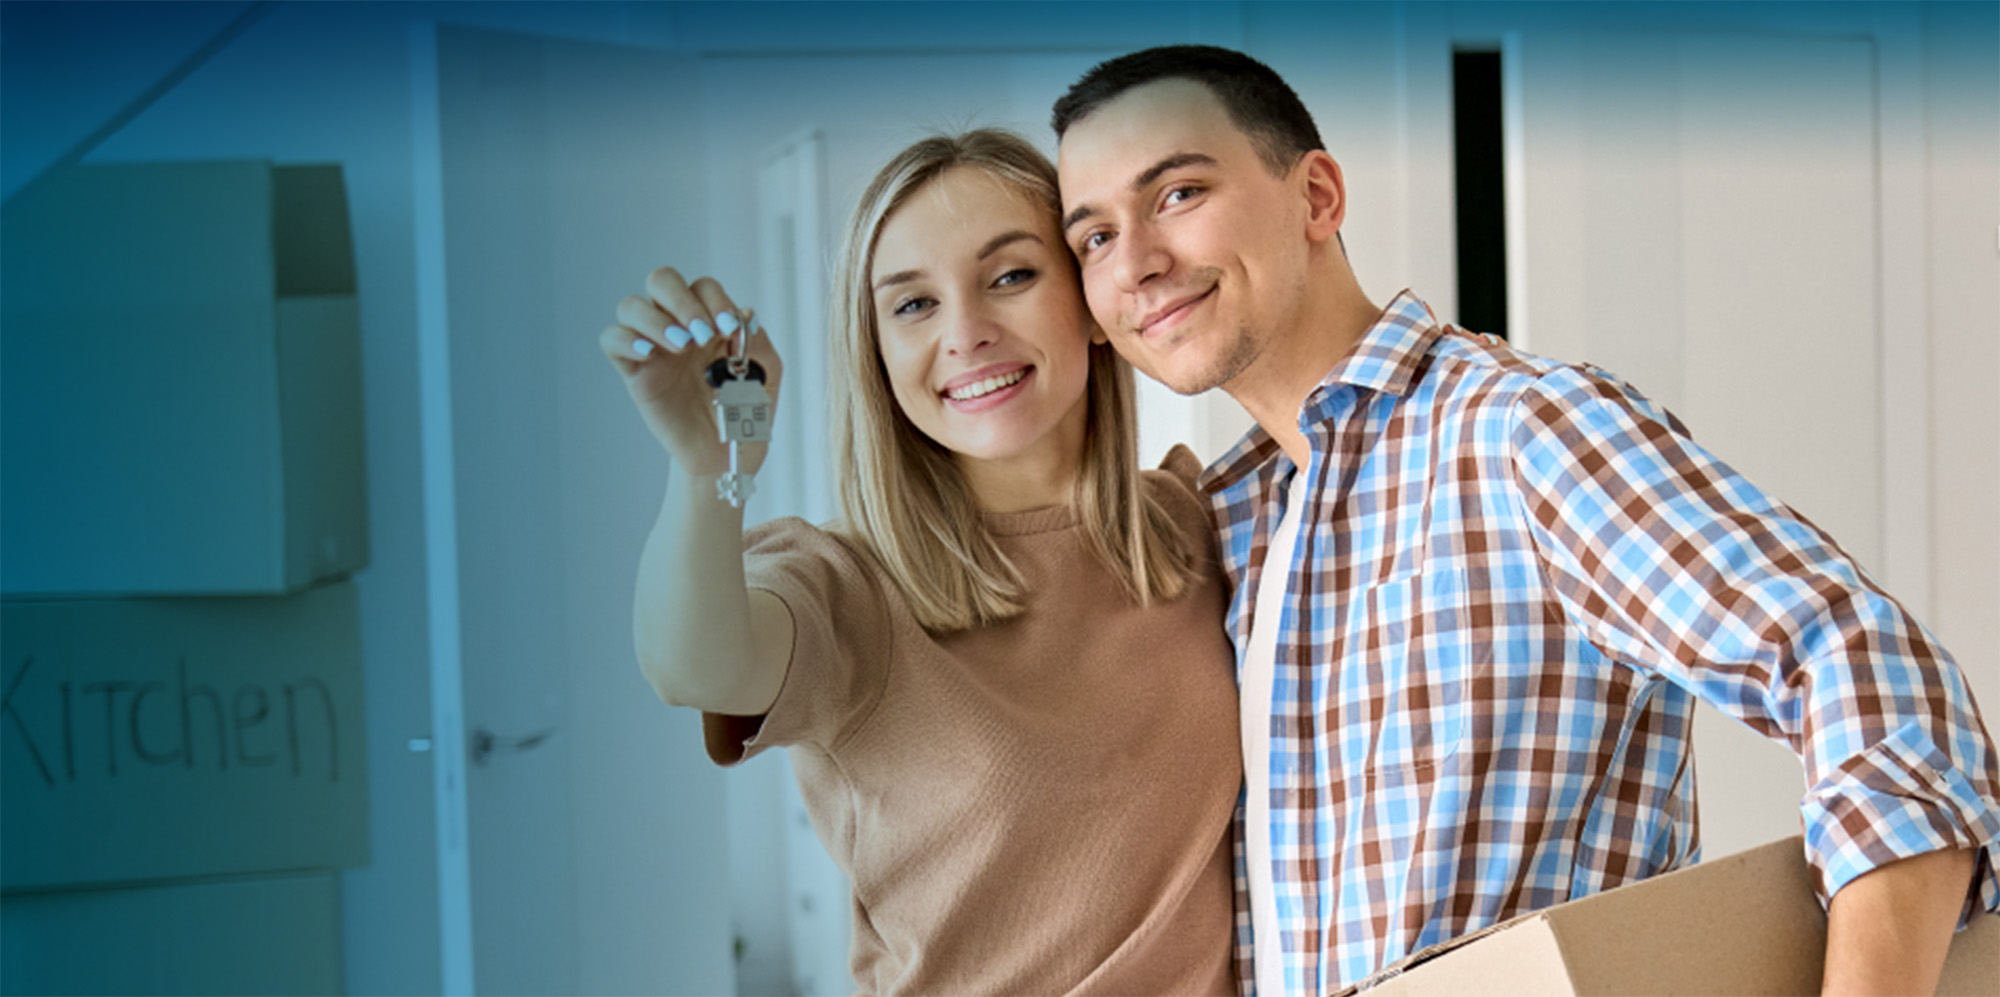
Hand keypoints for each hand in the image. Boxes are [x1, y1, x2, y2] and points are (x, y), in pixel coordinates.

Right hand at [598, 267, 783, 478]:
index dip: (715, 300)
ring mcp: (654, 347)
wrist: (725, 453)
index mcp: (710, 320)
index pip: (703, 287)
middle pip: (661, 280)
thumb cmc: (745, 411)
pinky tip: (649, 354)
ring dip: (655, 318)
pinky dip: (626, 339)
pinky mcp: (634, 372)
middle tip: (702, 334)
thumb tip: (743, 314)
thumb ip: (759, 341)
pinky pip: (612, 341)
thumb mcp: (767, 374)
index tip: (729, 330)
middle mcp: (678, 326)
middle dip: (682, 300)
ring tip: (681, 346)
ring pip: (631, 306)